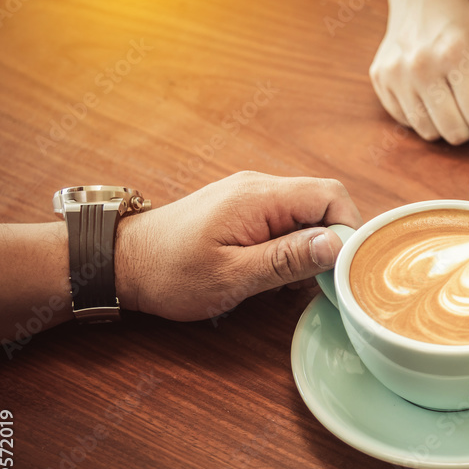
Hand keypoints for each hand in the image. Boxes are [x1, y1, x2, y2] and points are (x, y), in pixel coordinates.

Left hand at [115, 171, 361, 320]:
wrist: (120, 262)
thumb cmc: (170, 273)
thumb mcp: (232, 275)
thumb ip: (287, 259)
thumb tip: (336, 244)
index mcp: (259, 197)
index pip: (331, 196)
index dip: (347, 230)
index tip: (341, 268)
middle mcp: (259, 187)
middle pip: (322, 203)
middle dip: (329, 242)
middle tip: (316, 281)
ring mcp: (251, 196)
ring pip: (306, 214)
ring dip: (308, 249)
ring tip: (286, 282)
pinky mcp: (243, 209)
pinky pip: (285, 221)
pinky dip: (289, 248)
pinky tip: (270, 274)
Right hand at [368, 0, 468, 143]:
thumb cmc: (460, 25)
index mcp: (454, 55)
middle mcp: (420, 66)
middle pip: (454, 131)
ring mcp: (396, 75)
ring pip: (429, 133)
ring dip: (447, 127)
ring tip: (453, 104)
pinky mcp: (380, 81)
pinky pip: (407, 122)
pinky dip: (424, 118)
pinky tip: (430, 97)